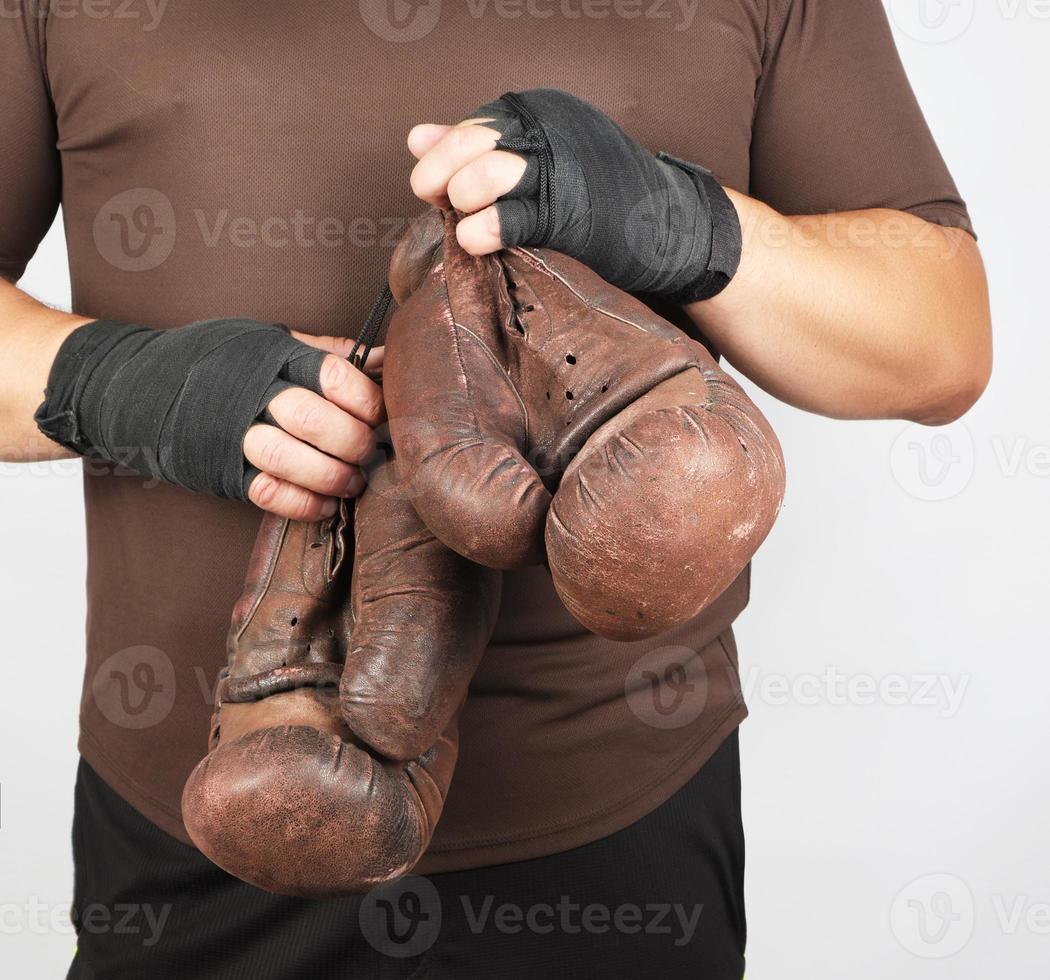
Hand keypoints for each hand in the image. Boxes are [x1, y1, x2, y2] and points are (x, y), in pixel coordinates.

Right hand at [35, 318, 384, 520]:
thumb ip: (326, 352)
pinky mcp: (221, 471)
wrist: (139, 385)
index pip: (334, 375)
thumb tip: (386, 360)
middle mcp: (251, 394)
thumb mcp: (269, 340)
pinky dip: (306, 505)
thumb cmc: (219, 362)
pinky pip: (269, 495)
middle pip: (315, 421)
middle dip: (355, 442)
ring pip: (291, 460)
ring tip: (354, 480)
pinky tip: (328, 503)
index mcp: (272, 356)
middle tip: (371, 451)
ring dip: (334, 477)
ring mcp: (231, 435)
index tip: (380, 414)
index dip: (366, 400)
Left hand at [408, 88, 740, 301]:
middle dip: (440, 178)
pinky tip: (475, 241)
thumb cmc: (602, 196)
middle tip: (440, 205)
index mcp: (540, 112)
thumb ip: (480, 149)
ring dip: (463, 203)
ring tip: (467, 224)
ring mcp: (560, 170)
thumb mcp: (542, 158)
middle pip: (470, 144)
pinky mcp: (569, 214)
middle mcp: (548, 130)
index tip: (431, 189)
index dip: (441, 158)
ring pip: (485, 176)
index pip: (472, 125)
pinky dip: (482, 231)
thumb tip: (415, 138)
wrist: (670, 223)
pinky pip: (509, 220)